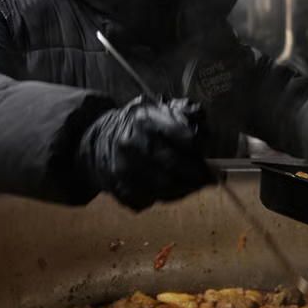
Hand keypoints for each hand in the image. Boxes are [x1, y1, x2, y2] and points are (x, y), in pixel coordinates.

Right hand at [77, 95, 213, 210]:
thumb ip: (183, 111)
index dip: (201, 146)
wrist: (97, 143)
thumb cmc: (136, 126)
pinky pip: (153, 200)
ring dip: (186, 189)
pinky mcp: (121, 190)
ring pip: (167, 189)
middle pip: (177, 167)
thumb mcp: (156, 107)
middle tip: (210, 178)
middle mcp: (133, 144)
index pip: (186, 137)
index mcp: (146, 119)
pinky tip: (174, 190)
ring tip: (195, 185)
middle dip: (198, 175)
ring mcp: (125, 170)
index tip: (207, 151)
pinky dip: (167, 197)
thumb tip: (200, 119)